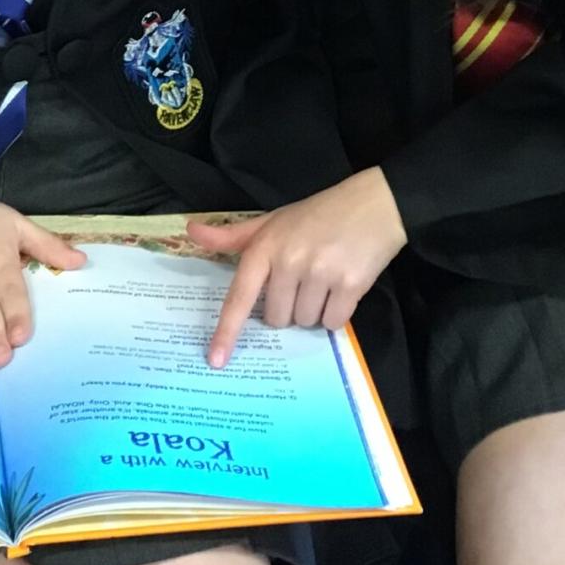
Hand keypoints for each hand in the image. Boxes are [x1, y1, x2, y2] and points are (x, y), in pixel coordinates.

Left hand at [189, 168, 406, 367]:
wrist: (374, 204)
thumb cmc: (318, 214)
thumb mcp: (272, 221)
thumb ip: (232, 235)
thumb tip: (191, 231)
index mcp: (265, 247)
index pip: (239, 297)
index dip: (226, 331)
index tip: (215, 360)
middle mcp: (289, 261)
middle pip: (277, 318)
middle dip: (289, 308)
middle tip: (304, 280)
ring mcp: (320, 273)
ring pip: (305, 322)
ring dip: (314, 311)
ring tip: (326, 279)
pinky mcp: (350, 284)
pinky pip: (333, 322)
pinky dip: (337, 313)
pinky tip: (342, 287)